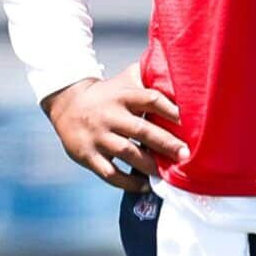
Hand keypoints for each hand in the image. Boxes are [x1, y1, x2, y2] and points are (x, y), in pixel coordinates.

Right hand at [42, 63, 189, 192]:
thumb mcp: (124, 81)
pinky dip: (128, 183)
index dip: (170, 109)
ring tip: (168, 174)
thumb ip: (148, 77)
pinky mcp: (88, 155)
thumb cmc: (107, 95)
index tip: (189, 122)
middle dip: (165, 143)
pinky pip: (110, 173)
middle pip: (141, 129)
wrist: (66, 104)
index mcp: (123, 96)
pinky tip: (144, 185)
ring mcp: (98, 136)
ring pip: (127, 152)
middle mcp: (111, 115)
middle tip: (185, 155)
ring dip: (149, 165)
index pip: (150, 99)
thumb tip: (180, 70)